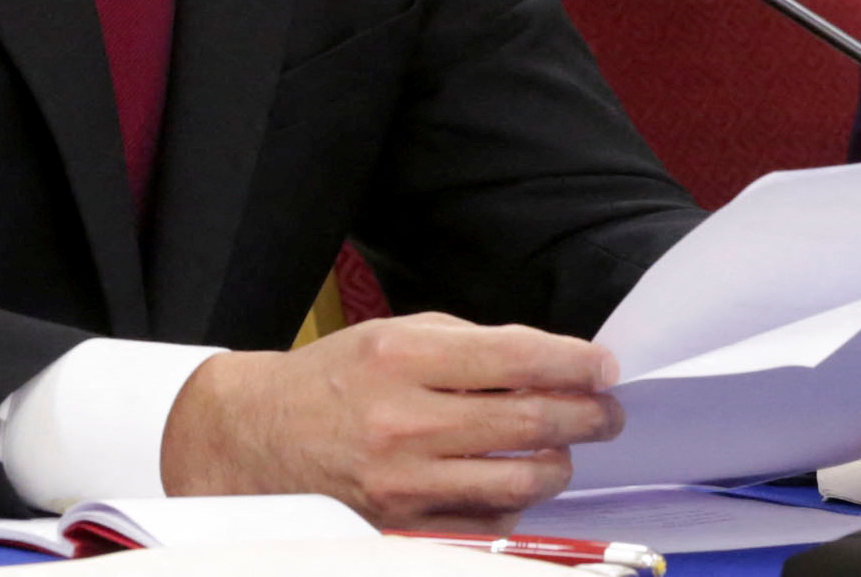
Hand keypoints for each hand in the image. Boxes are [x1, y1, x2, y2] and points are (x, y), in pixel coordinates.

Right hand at [160, 312, 621, 526]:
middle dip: (585, 416)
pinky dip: (515, 504)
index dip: (575, 362)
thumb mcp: (397, 335)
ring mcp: (402, 481)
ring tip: (567, 450)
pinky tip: (521, 484)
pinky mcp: (399, 526)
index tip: (605, 368)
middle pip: (527, 421)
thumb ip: (472, 346)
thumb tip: (551, 362)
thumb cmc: (335, 379)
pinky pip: (483, 523)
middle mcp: (404, 420)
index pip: (517, 357)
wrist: (253, 438)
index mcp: (405, 357)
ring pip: (515, 480)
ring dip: (557, 463)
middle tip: (607, 413)